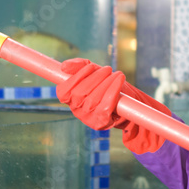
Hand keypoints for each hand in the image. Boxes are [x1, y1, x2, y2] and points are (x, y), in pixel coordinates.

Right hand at [57, 58, 171, 153]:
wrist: (125, 101)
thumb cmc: (105, 84)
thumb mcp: (92, 72)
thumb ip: (78, 66)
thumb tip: (64, 66)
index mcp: (70, 99)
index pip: (63, 92)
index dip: (75, 78)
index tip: (90, 66)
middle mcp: (76, 110)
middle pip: (79, 94)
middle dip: (95, 77)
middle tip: (108, 69)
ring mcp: (88, 118)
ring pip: (93, 99)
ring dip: (106, 82)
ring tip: (117, 74)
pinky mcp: (101, 122)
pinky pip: (105, 106)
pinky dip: (113, 90)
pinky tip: (120, 80)